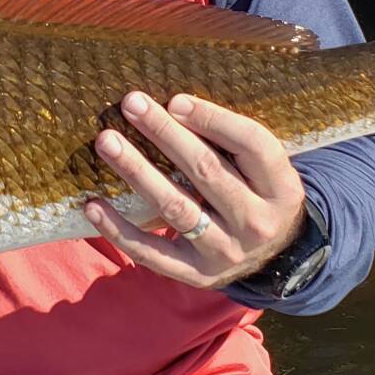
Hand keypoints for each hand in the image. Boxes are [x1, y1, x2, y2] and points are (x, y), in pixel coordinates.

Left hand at [85, 92, 307, 288]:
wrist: (276, 260)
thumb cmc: (258, 196)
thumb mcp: (265, 171)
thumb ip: (232, 142)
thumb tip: (172, 104)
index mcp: (281, 188)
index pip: (251, 145)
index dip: (212, 119)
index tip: (175, 100)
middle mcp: (257, 222)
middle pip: (206, 171)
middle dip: (164, 133)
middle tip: (131, 104)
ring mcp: (226, 252)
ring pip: (175, 207)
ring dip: (137, 171)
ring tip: (107, 142)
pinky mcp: (196, 274)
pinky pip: (151, 252)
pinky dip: (119, 229)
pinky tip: (93, 204)